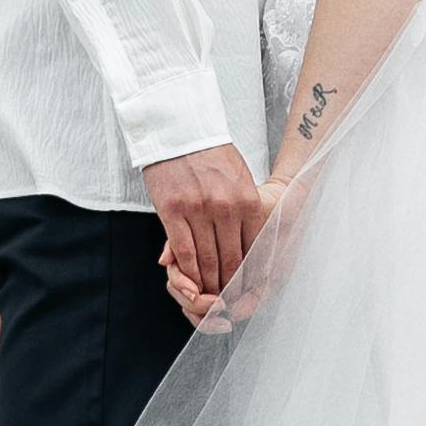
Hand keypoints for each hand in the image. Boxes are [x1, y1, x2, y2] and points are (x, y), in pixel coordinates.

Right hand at [143, 140, 263, 312]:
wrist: (179, 127)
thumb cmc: (210, 152)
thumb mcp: (239, 179)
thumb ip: (244, 211)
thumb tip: (248, 244)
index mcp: (248, 200)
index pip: (253, 248)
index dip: (249, 272)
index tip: (245, 285)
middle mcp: (225, 207)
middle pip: (230, 259)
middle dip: (228, 284)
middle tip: (226, 298)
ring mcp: (198, 210)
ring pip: (206, 260)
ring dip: (208, 282)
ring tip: (208, 294)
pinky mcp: (173, 211)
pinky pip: (184, 251)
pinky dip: (187, 271)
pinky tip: (189, 280)